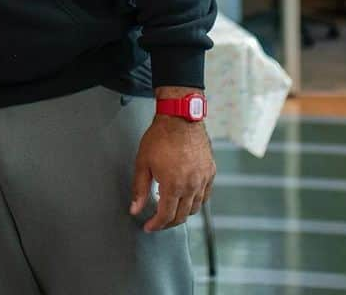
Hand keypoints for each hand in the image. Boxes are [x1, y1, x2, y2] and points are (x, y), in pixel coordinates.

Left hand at [129, 115, 214, 231]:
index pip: (166, 216)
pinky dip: (195, 202)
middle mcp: (191, 186)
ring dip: (182, 213)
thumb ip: (139, 189)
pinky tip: (186, 197)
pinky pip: (205, 196)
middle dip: (167, 222)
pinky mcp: (210, 172)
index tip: (148, 227)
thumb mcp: (143, 162)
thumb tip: (135, 209)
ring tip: (170, 208)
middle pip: (181, 216)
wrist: (180, 118)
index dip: (156, 225)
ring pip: (195, 208)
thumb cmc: (160, 137)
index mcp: (173, 185)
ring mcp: (203, 180)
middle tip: (157, 220)